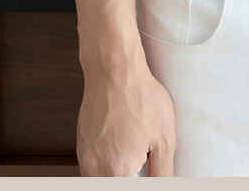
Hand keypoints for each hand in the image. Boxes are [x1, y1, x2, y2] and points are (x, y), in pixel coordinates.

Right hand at [76, 59, 176, 175]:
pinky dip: (107, 162)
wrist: (114, 70)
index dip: (143, 179)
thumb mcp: (164, 136)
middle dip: (130, 175)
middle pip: (113, 183)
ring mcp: (85, 156)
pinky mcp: (81, 143)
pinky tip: (121, 144)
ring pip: (100, 177)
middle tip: (142, 162)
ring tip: (132, 151)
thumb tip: (166, 182)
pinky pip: (92, 165)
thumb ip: (164, 170)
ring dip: (117, 171)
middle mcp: (95, 167)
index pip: (131, 190)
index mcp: (118, 171)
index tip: (147, 170)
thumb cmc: (138, 95)